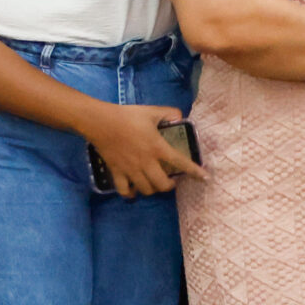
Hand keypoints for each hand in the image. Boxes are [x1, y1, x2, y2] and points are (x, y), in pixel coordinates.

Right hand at [83, 104, 202, 197]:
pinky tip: (134, 191)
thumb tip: (180, 116)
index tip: (205, 178)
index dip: (195, 172)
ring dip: (153, 189)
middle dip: (170, 186)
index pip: (181, 162)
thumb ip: (169, 113)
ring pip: (146, 189)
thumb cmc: (127, 116)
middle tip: (172, 181)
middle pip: (162, 185)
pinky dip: (131, 193)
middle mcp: (146, 162)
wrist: (100, 122)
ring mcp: (130, 169)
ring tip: (155, 184)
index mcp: (157, 148)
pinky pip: (125, 190)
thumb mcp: (152, 111)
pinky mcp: (116, 171)